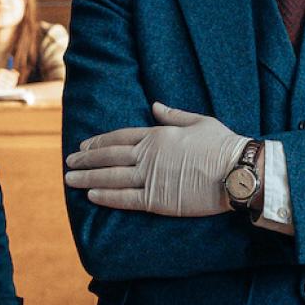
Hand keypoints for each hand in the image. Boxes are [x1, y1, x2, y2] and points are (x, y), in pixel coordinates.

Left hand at [65, 103, 249, 215]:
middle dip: (86, 159)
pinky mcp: (157, 199)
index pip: (119, 137)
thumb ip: (173, 115)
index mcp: (158, 135)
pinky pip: (125, 198)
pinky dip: (106, 196)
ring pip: (111, 177)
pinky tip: (91, 195)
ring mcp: (151, 177)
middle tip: (68, 162)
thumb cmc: (222, 144)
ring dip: (88, 178)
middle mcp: (149, 154)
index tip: (84, 145)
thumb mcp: (198, 121)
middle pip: (109, 156)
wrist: (235, 170)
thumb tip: (155, 105)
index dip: (99, 142)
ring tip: (70, 179)